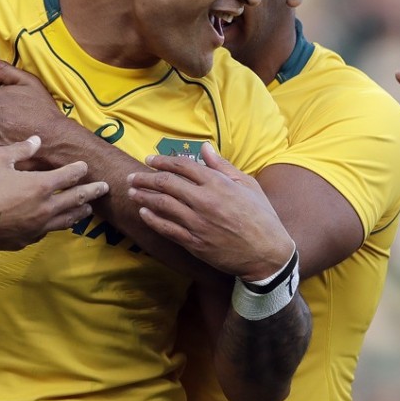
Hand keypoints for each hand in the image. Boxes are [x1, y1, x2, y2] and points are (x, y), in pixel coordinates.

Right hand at [0, 135, 107, 251]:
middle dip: (92, 192)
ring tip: (87, 209)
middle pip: (77, 199)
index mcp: (41, 185)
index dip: (79, 170)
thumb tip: (37, 140)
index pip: (70, 176)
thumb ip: (20, 149)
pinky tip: (55, 223)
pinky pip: (46, 232)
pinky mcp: (26, 240)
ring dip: (79, 212)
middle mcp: (45, 208)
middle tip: (104, 188)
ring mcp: (37, 227)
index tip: (85, 166)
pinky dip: (55, 225)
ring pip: (67, 220)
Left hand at [127, 143, 293, 280]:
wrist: (267, 253)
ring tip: (132, 191)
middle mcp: (204, 201)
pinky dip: (152, 218)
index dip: (163, 161)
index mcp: (218, 183)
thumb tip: (204, 148)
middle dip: (145, 177)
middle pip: (166, 183)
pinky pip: (166, 228)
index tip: (150, 160)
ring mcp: (197, 223)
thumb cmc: (261, 216)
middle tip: (134, 175)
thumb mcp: (248, 185)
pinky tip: (143, 212)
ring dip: (143, 196)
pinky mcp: (194, 242)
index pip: (183, 166)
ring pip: (162, 204)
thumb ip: (223, 166)